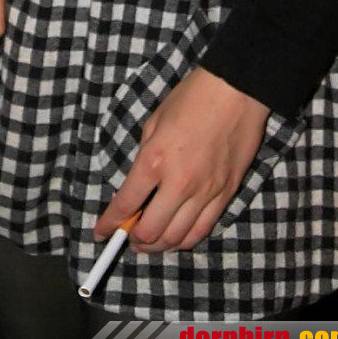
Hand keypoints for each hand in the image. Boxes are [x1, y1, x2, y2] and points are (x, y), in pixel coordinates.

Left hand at [93, 67, 269, 251]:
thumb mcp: (154, 122)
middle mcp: (178, 183)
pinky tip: (176, 238)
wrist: (236, 91)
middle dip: (134, 240)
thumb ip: (144, 156)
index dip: (110, 223)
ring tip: (149, 243)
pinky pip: (203, 230)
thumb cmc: (192, 99)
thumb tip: (139, 186)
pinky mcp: (225, 195)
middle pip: (151, 230)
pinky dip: (185, 240)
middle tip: (127, 238)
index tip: (102, 231)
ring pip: (177, 238)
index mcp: (154, 160)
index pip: (126, 204)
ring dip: (158, 247)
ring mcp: (205, 192)